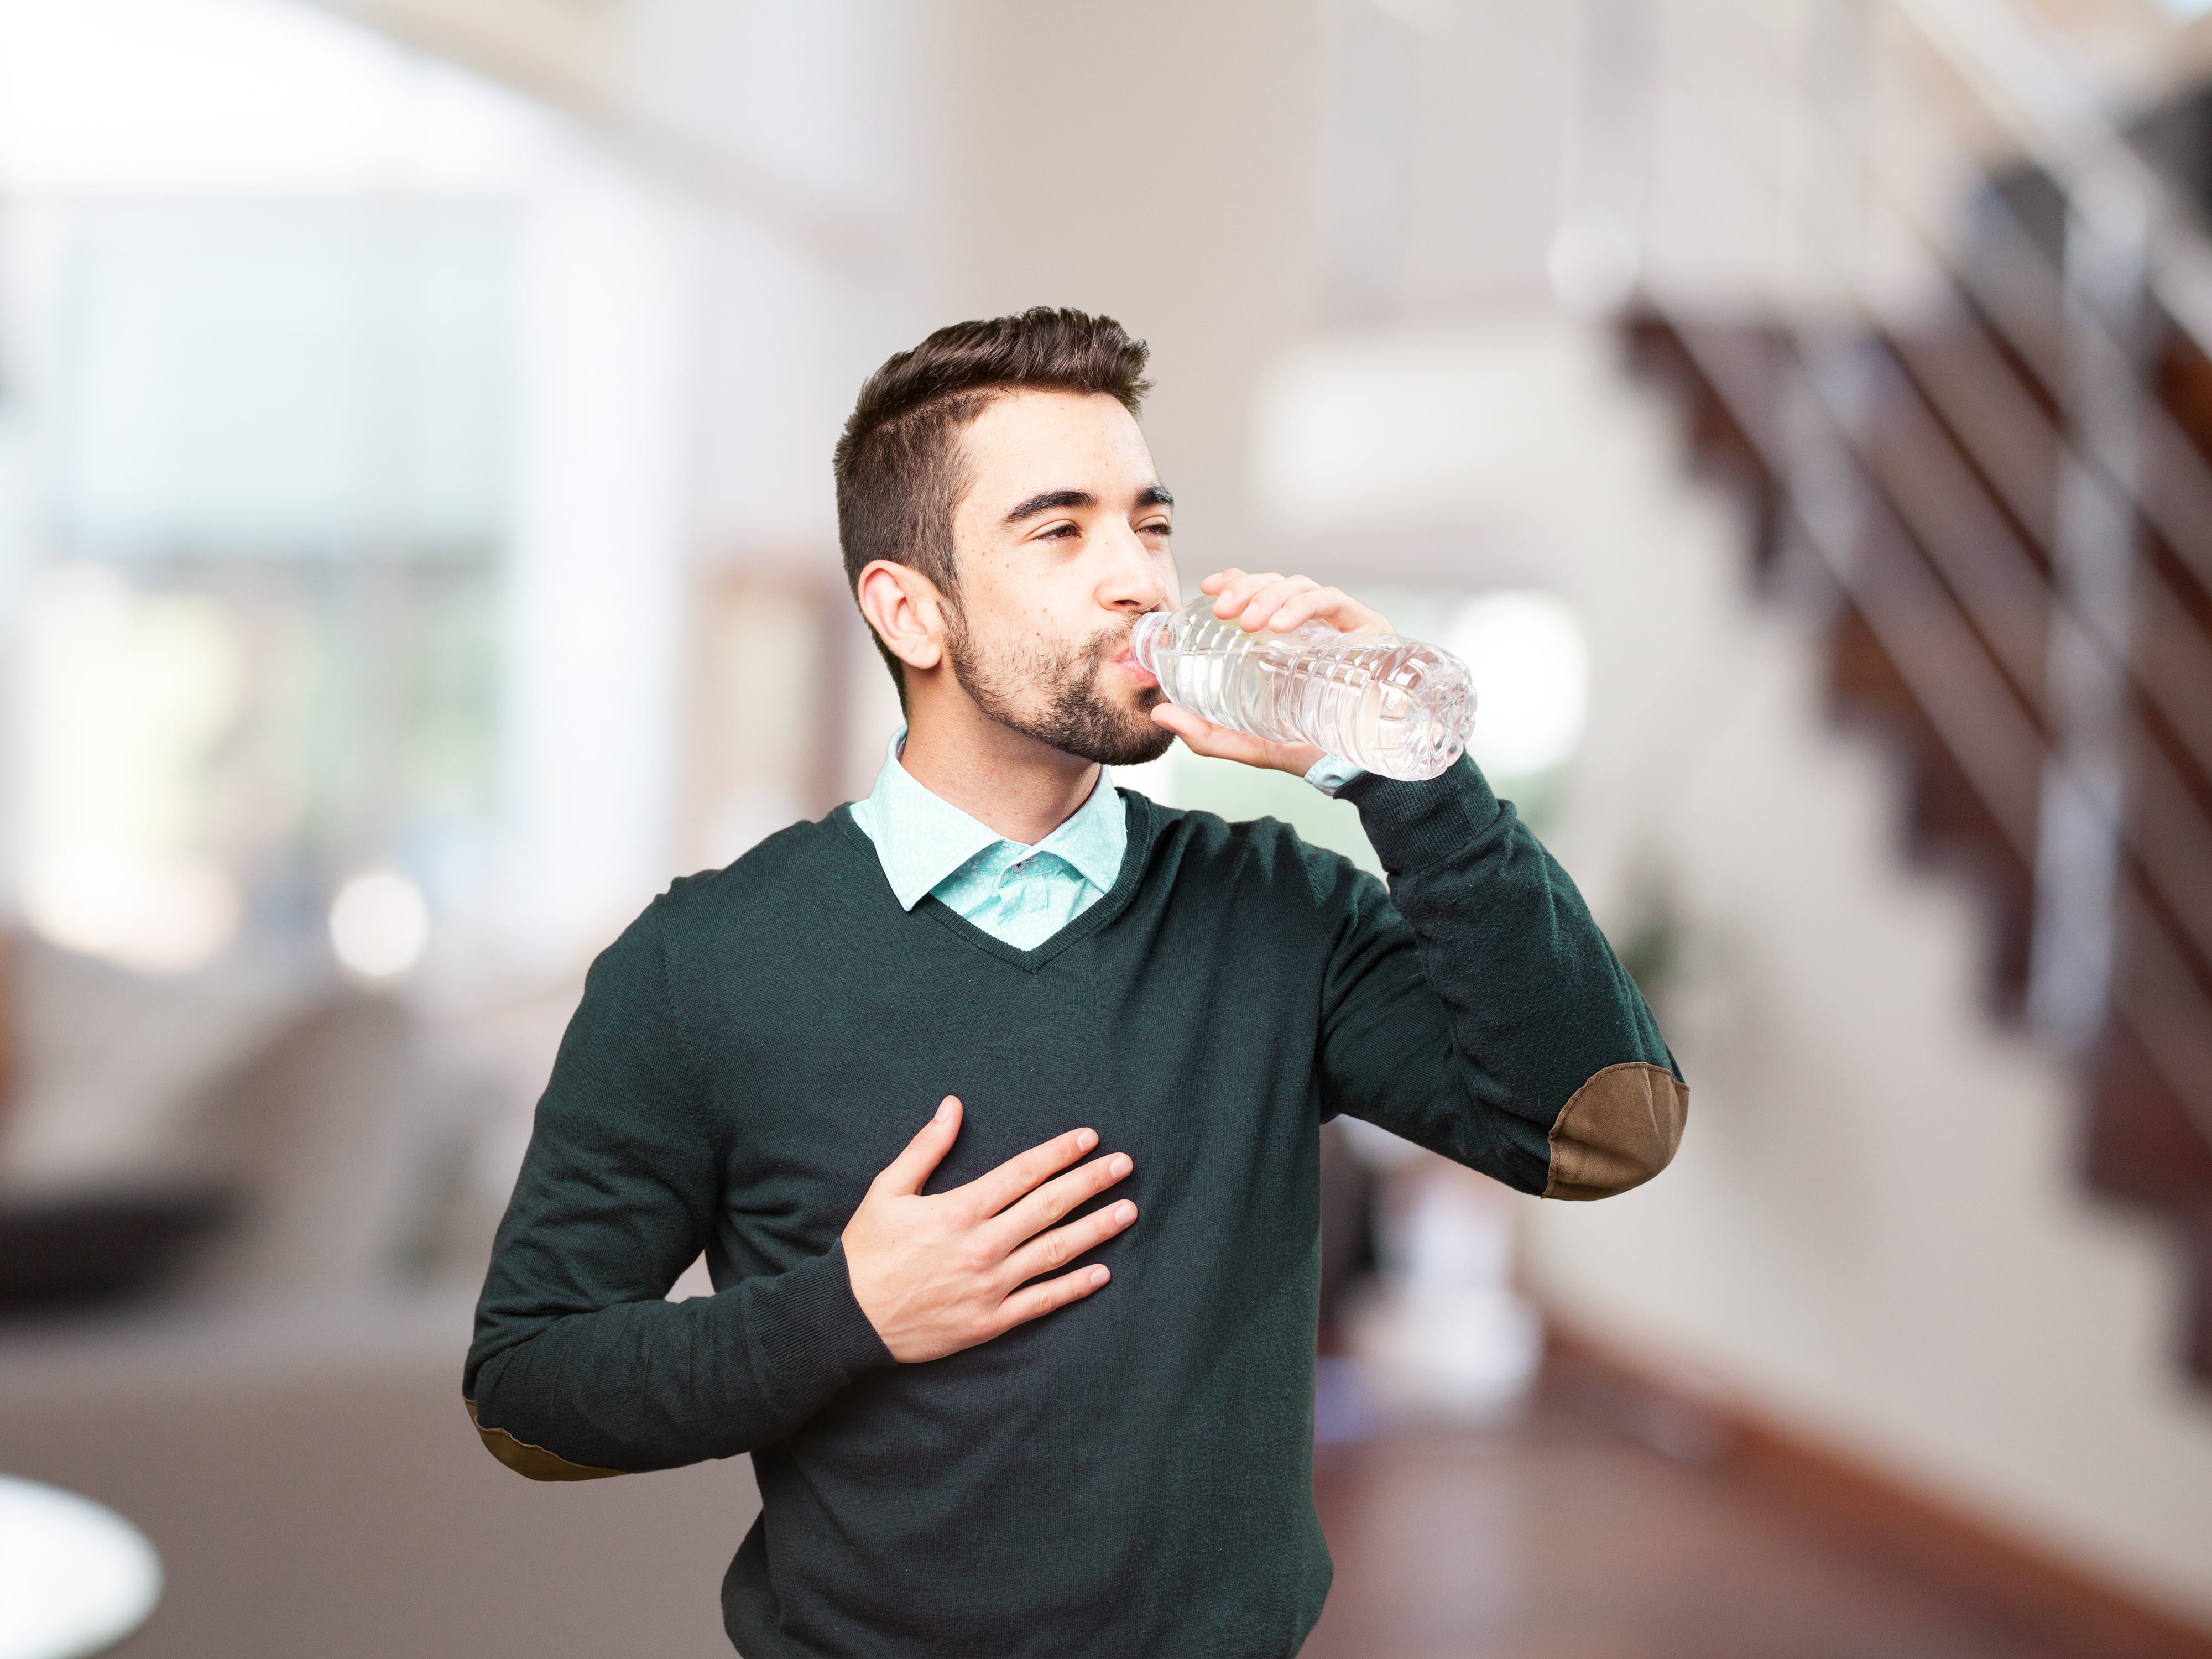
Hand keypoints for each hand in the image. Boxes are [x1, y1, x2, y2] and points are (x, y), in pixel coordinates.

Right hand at [841, 1095, 1137, 1362]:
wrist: (845, 1320)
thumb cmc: (866, 1252)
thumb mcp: (887, 1190)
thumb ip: (926, 1148)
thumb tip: (952, 1105)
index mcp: (959, 1210)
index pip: (1023, 1173)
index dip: (1060, 1153)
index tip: (1090, 1138)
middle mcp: (982, 1246)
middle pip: (1049, 1206)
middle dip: (1091, 1182)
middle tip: (1125, 1166)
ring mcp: (989, 1286)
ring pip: (1054, 1252)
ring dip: (1095, 1230)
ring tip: (1127, 1211)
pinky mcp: (989, 1322)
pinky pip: (1041, 1303)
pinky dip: (1073, 1288)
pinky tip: (1101, 1273)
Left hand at [1148, 569, 1393, 775]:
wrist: (1361, 772)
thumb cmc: (1311, 752)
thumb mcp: (1250, 743)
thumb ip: (1207, 733)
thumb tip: (1159, 714)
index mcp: (1286, 642)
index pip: (1260, 594)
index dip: (1235, 581)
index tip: (1208, 587)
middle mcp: (1313, 628)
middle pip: (1277, 585)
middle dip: (1247, 587)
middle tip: (1222, 609)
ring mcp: (1340, 627)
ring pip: (1301, 587)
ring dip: (1270, 596)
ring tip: (1250, 621)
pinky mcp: (1368, 629)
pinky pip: (1332, 601)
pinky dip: (1303, 605)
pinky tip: (1280, 625)